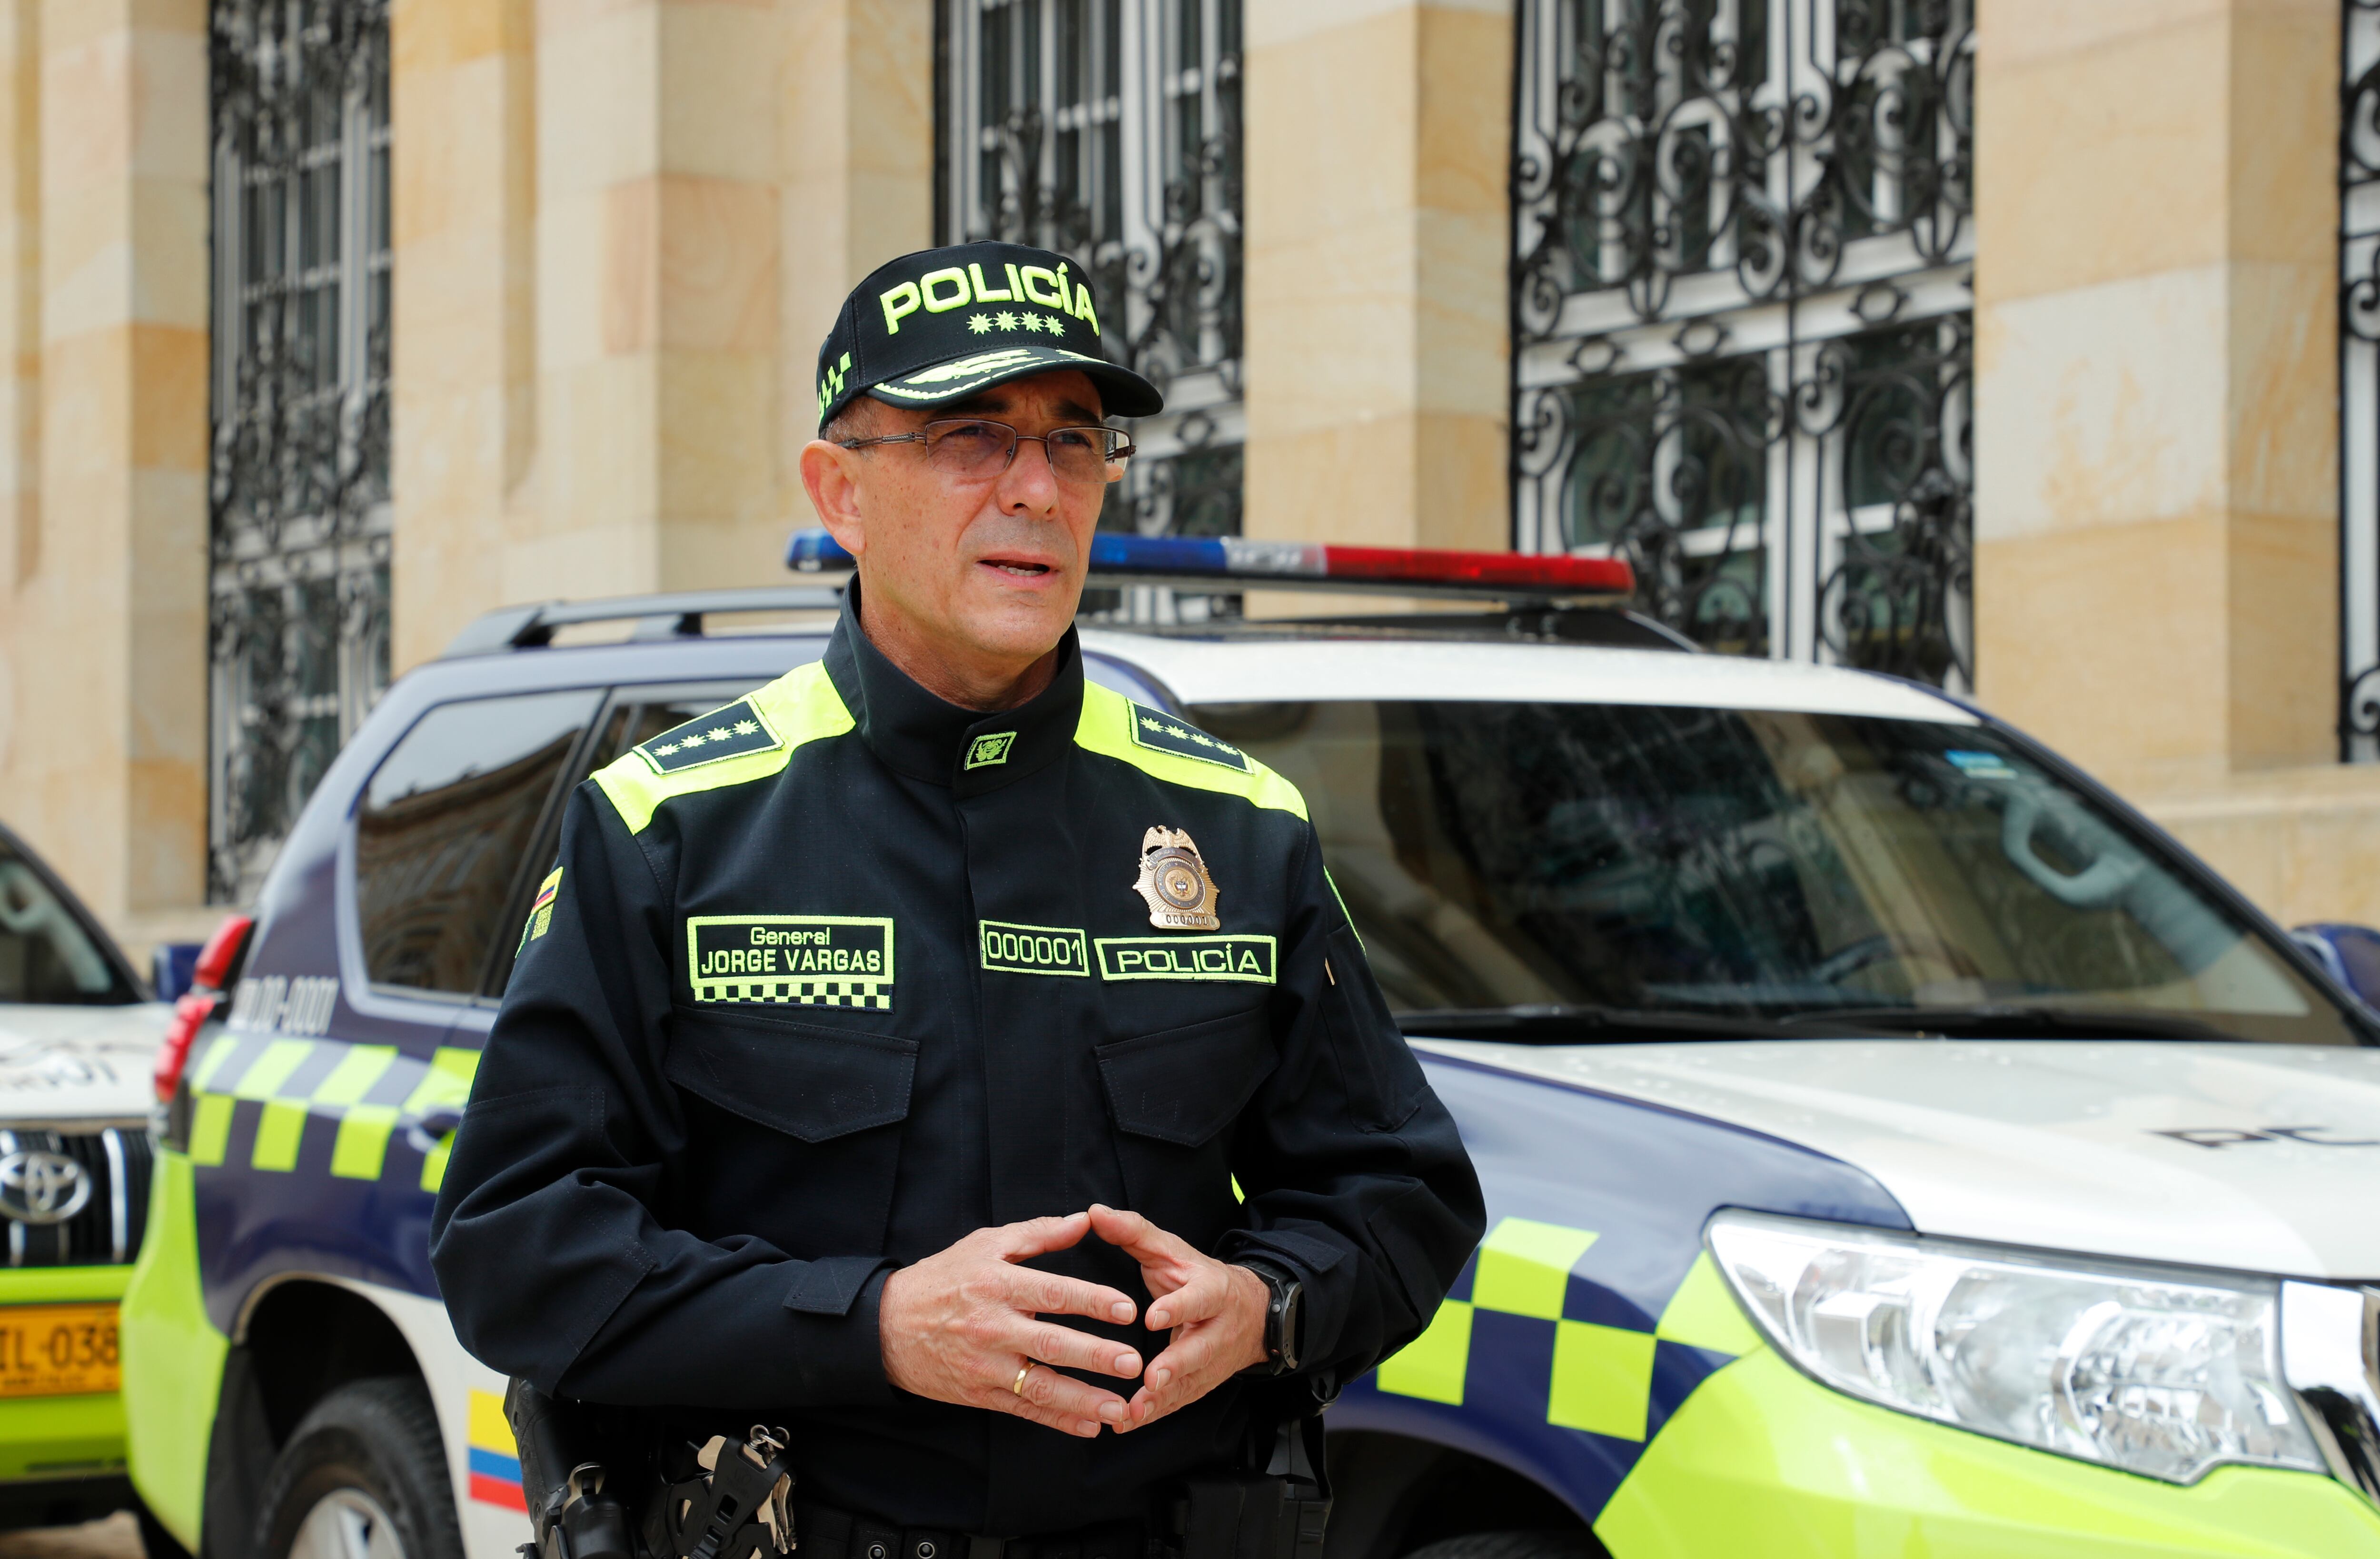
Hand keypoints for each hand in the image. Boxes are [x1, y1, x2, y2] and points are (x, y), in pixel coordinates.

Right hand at [879, 1212, 1144, 1437]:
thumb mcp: (985, 1244)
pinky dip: (1057, 1419)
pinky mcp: (979, 1393)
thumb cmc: (942, 1278)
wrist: (887, 1326)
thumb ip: (1037, 1233)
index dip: (1092, 1301)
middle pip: (1050, 1341)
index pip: (1052, 1292)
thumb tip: (1084, 1221)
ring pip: (1041, 1384)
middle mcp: (992, 1326)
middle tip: (1133, 1362)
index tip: (1128, 1310)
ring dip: (1083, 1398)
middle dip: (1094, 1355)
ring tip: (1120, 1408)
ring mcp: (985, 1364)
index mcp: (997, 1284)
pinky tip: (1088, 1425)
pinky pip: (1024, 1408)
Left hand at [1087, 1204, 1270, 1432]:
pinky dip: (1154, 1414)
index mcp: (1212, 1290)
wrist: (1249, 1313)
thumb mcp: (1171, 1250)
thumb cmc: (1196, 1276)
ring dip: (1161, 1400)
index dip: (1178, 1308)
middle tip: (1150, 1380)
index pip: (1198, 1299)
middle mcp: (1217, 1329)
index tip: (1152, 1318)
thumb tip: (1095, 1212)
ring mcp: (1212, 1361)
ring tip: (1131, 1412)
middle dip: (1176, 1367)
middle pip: (1200, 1350)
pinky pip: (1178, 1402)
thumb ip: (1134, 1232)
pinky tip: (1126, 1422)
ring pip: (1189, 1383)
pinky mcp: (1202, 1384)